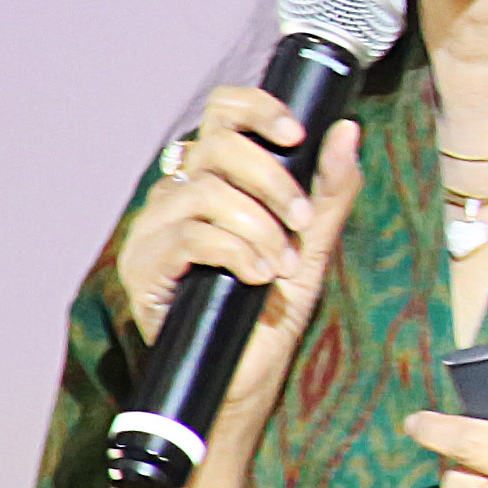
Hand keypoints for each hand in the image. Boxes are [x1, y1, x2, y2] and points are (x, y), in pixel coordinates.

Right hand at [117, 90, 366, 435]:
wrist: (244, 377)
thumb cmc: (270, 308)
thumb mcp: (311, 242)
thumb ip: (329, 188)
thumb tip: (345, 129)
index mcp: (212, 177)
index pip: (221, 113)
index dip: (257, 110)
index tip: (297, 135)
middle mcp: (175, 193)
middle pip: (216, 146)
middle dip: (271, 179)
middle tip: (301, 219)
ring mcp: (152, 229)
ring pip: (205, 191)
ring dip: (258, 226)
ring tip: (280, 263)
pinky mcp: (142, 267)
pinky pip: (190, 236)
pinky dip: (235, 252)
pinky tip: (257, 276)